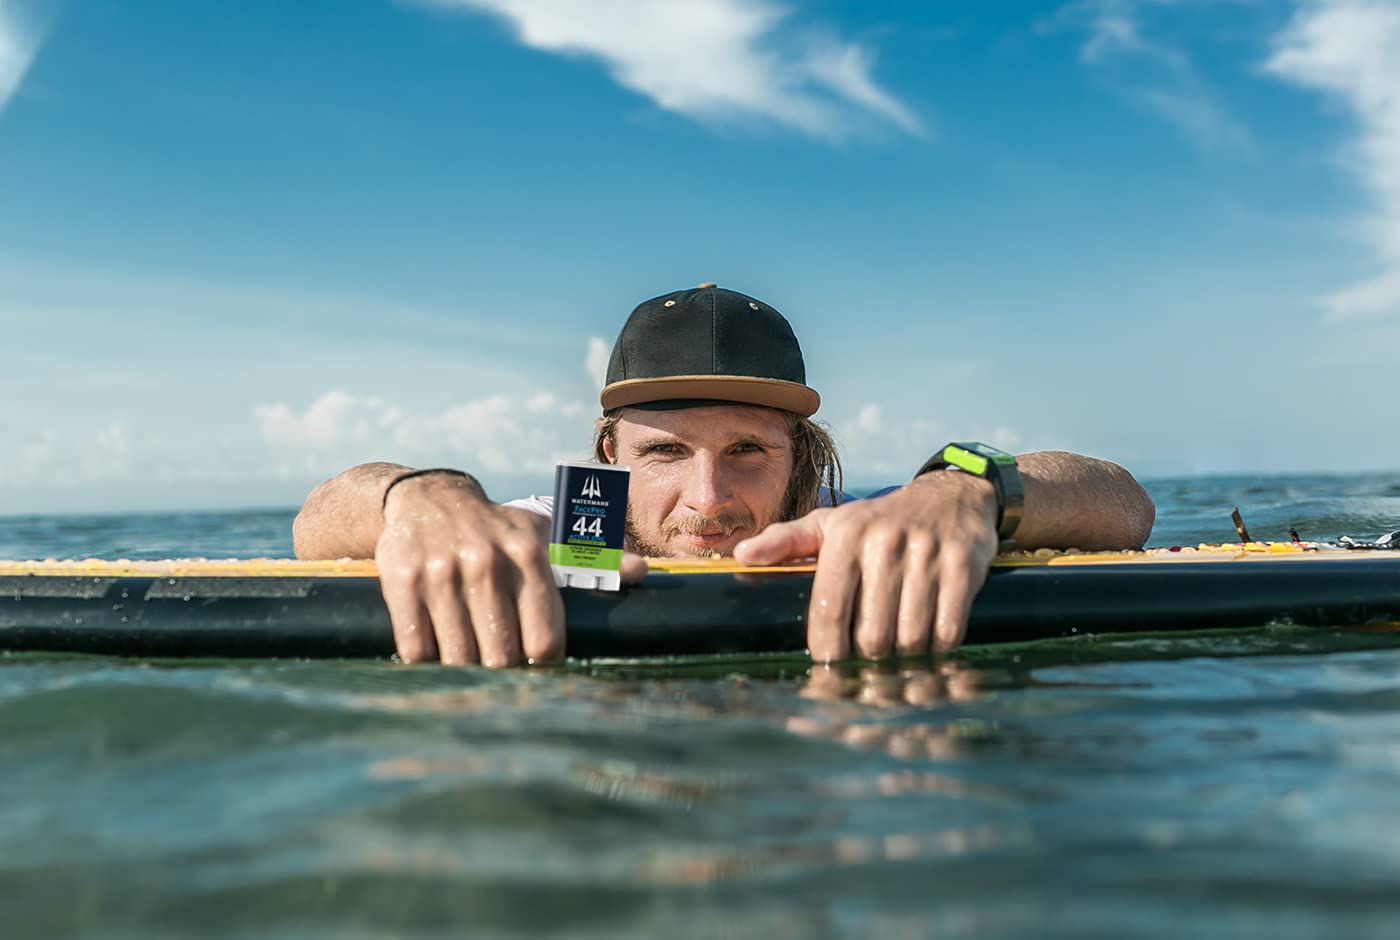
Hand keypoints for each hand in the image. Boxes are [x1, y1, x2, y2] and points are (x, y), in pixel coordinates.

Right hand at [376, 473, 644, 666]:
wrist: (425, 499)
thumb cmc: (496, 528)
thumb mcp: (543, 534)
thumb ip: (591, 559)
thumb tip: (640, 572)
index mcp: (528, 554)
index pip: (544, 640)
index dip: (542, 668)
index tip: (537, 673)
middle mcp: (486, 562)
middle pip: (501, 656)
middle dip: (503, 677)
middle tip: (502, 684)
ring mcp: (441, 572)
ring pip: (458, 657)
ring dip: (464, 676)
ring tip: (469, 679)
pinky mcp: (402, 581)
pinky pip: (416, 648)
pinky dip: (426, 665)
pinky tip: (436, 662)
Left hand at [732, 471, 999, 659]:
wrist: (953, 496)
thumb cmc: (881, 521)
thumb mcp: (833, 523)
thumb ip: (786, 540)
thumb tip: (742, 555)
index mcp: (846, 534)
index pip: (829, 610)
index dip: (827, 650)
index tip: (830, 669)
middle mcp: (885, 541)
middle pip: (870, 634)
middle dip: (869, 660)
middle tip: (870, 668)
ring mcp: (927, 552)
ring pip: (910, 637)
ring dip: (905, 660)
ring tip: (900, 660)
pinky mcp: (965, 563)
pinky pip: (948, 629)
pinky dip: (939, 649)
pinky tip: (932, 647)